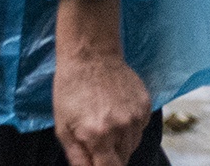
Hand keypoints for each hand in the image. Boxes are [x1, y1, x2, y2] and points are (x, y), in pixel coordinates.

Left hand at [53, 0, 150, 165]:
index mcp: (97, 136)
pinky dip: (130, 126)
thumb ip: (77, 156)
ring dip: (120, 142)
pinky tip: (116, 110)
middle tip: (97, 139)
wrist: (90, 54)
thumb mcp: (63, 125)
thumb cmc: (70, 88)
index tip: (99, 161)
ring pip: (132, 145)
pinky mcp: (146, 107)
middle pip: (122, 160)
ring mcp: (136, 118)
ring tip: (105, 120)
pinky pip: (140, 128)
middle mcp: (121, 129)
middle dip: (110, 156)